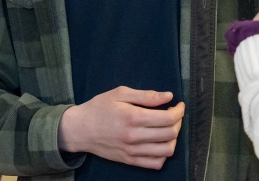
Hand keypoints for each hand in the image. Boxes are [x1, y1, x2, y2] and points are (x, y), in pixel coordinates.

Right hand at [58, 87, 184, 168]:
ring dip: (173, 139)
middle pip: (170, 134)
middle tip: (173, 114)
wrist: (79, 129)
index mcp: (133, 117)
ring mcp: (132, 151)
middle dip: (178, 122)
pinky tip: (160, 142)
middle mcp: (134, 137)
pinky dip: (163, 154)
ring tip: (168, 128)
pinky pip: (155, 164)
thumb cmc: (99, 107)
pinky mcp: (129, 161)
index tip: (178, 105)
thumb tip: (168, 96)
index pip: (168, 118)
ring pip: (166, 151)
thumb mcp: (120, 93)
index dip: (179, 111)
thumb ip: (146, 95)